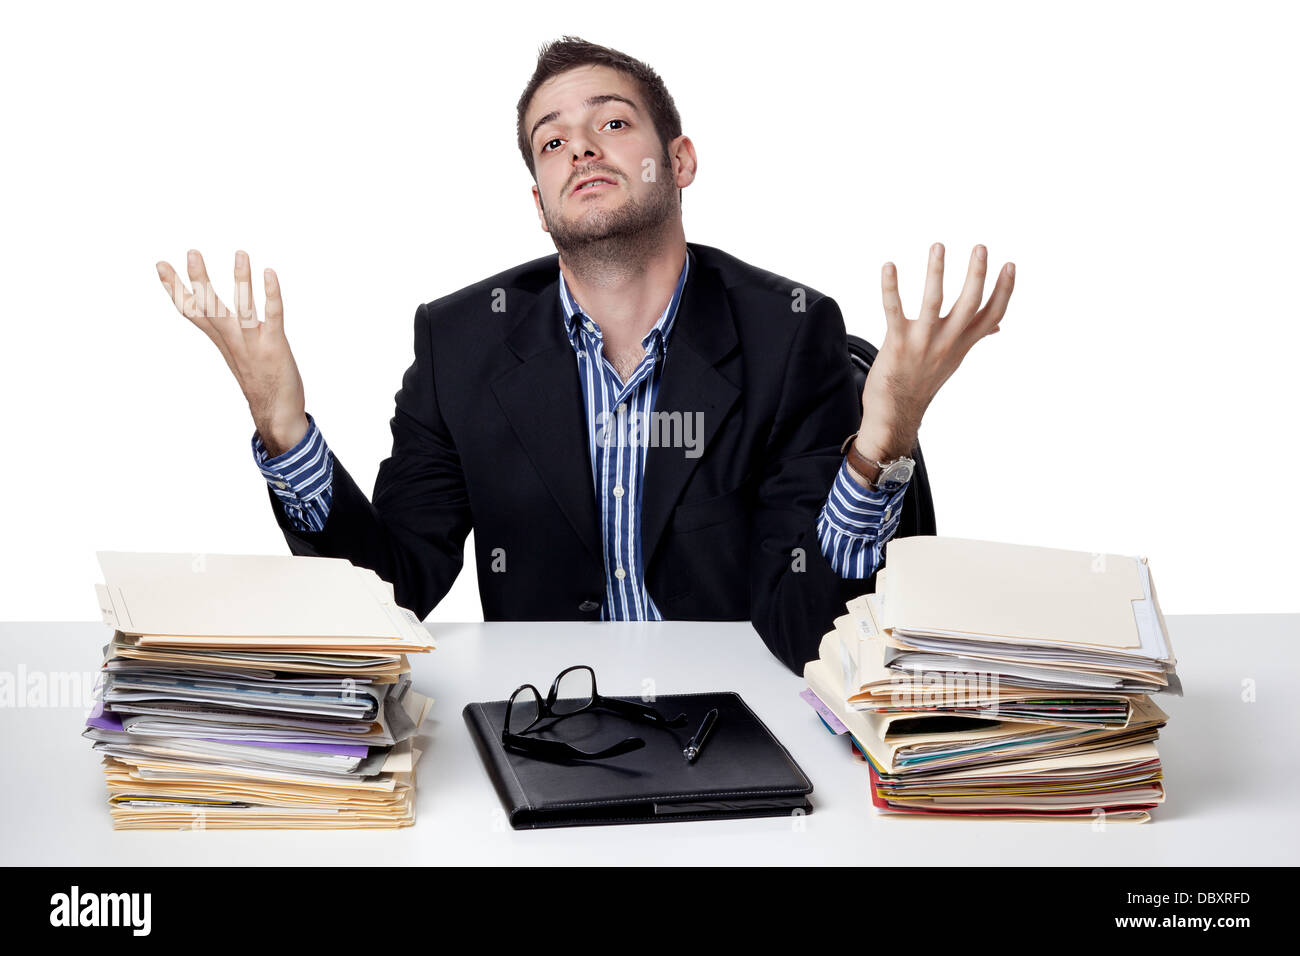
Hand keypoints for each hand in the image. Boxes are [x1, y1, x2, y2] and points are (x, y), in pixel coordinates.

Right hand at [156, 249, 307, 455]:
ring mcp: (253, 345)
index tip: (160, 264)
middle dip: (198, 280)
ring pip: (241, 309)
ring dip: (240, 280)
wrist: (277, 416)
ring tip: (241, 253)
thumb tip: (216, 313)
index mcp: (221, 341)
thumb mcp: (237, 355)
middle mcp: (232, 342)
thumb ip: (228, 333)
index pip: (192, 311)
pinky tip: (270, 273)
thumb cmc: (261, 382)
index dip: (175, 289)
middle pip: (209, 308)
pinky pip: (273, 317)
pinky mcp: (275, 348)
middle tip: (191, 252)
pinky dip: (271, 295)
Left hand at [855, 242, 1014, 460]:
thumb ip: (973, 337)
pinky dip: (890, 287)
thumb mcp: (954, 359)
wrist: (895, 413)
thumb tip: (997, 326)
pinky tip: (888, 266)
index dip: (1004, 291)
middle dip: (977, 274)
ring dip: (936, 272)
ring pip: (934, 302)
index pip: (992, 315)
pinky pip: (893, 310)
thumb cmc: (923, 380)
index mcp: (963, 344)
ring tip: (938, 246)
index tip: (1010, 265)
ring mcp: (923, 343)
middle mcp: (947, 342)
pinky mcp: (897, 344)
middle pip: (970, 304)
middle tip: (980, 247)